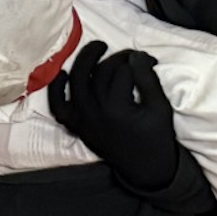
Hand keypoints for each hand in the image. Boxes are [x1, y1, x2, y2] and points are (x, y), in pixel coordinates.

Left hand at [45, 41, 181, 194]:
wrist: (146, 168)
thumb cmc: (157, 137)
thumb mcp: (160, 108)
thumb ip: (148, 80)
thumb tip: (136, 56)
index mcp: (118, 108)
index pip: (123, 72)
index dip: (138, 60)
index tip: (149, 60)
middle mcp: (94, 111)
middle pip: (100, 72)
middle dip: (117, 58)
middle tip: (130, 55)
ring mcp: (81, 118)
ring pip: (77, 80)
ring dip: (84, 60)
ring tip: (99, 47)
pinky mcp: (75, 124)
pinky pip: (57, 105)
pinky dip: (55, 88)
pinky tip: (62, 73)